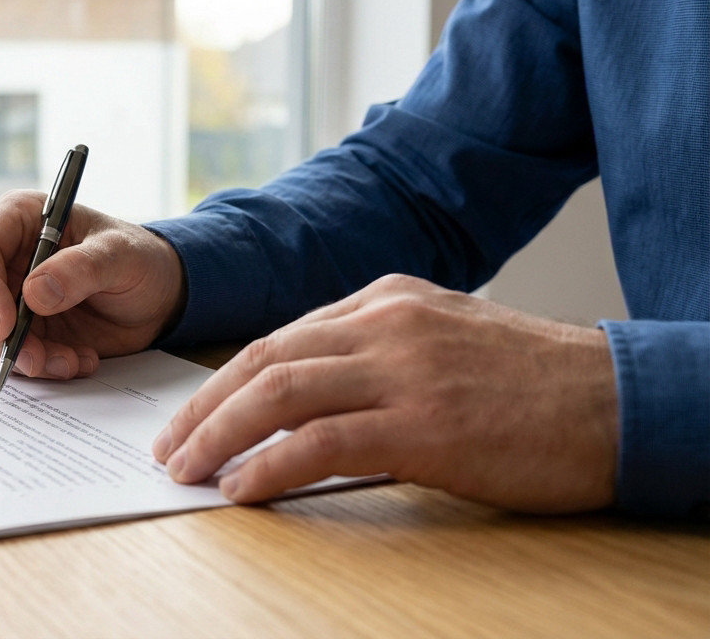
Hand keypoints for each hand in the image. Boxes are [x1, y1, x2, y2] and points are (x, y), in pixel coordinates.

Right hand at [0, 191, 185, 378]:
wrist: (156, 298)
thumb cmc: (138, 260)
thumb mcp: (121, 256)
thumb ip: (81, 268)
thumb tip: (34, 294)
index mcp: (19, 220)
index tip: (5, 326)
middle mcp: (4, 257)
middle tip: (36, 360)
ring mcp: (7, 297)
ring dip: (23, 358)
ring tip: (72, 361)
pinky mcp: (19, 331)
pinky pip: (9, 356)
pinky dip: (39, 368)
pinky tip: (78, 361)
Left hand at [152, 274, 618, 513]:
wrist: (616, 400)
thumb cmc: (532, 381)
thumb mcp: (443, 337)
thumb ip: (375, 350)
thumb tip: (302, 391)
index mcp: (387, 299)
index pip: (280, 336)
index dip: (225, 380)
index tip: (193, 415)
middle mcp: (386, 323)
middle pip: (264, 359)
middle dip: (204, 407)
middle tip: (169, 446)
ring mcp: (404, 370)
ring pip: (279, 392)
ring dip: (219, 434)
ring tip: (186, 470)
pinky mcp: (424, 424)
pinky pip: (322, 442)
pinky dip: (270, 465)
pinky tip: (243, 487)